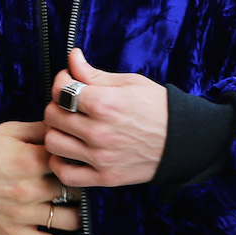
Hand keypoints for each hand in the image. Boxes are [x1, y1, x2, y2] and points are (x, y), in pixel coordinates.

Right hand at [0, 119, 84, 234]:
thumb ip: (41, 129)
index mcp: (31, 161)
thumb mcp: (10, 131)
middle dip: (86, 186)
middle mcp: (31, 190)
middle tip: (93, 184)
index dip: (83, 160)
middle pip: (76, 190)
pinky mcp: (16, 234)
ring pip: (69, 219)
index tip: (89, 160)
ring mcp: (24, 215)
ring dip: (84, 214)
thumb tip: (67, 127)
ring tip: (89, 209)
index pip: (72, 161)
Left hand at [44, 47, 167, 188]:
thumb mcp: (128, 83)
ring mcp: (101, 157)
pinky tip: (69, 153)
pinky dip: (60, 164)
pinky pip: (66, 175)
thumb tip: (72, 58)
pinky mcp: (105, 177)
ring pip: (53, 143)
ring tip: (69, 129)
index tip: (70, 82)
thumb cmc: (157, 108)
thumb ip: (94, 73)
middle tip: (69, 106)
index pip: (60, 90)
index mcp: (105, 103)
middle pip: (52, 115)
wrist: (183, 140)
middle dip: (57, 106)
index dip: (61, 82)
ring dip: (56, 133)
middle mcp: (99, 131)